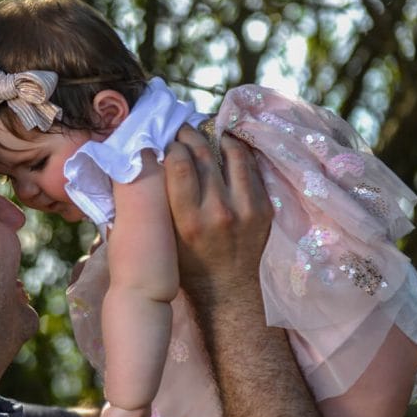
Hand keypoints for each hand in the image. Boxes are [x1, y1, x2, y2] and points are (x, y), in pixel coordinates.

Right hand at [163, 127, 271, 299]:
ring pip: (233, 154)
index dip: (172, 145)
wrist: (226, 289)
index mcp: (188, 220)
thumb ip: (161, 201)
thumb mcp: (165, 236)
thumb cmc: (186, 262)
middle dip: (191, 134)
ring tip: (208, 131)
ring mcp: (247, 208)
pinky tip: (227, 149)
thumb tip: (152, 159)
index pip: (180, 164)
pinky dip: (238, 154)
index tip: (167, 141)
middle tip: (184, 128)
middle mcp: (219, 211)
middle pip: (205, 155)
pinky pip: (251, 168)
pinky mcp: (265, 207)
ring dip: (218, 137)